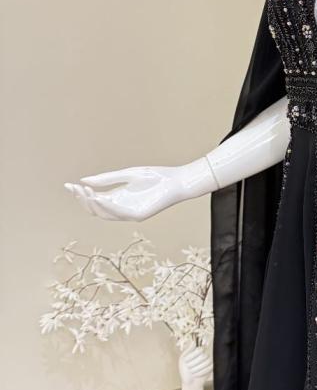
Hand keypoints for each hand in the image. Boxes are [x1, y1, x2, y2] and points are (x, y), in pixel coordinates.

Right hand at [63, 157, 215, 220]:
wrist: (176, 180)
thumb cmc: (155, 176)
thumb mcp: (127, 175)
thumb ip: (106, 179)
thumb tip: (83, 181)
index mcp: (118, 197)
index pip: (94, 200)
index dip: (80, 194)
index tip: (68, 185)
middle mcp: (121, 207)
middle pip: (96, 209)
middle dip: (83, 199)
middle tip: (75, 188)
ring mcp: (129, 213)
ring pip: (105, 214)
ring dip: (93, 204)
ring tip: (85, 191)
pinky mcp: (138, 215)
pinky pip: (119, 213)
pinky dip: (107, 207)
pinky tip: (98, 198)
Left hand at [178, 345, 212, 387]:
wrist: (189, 382)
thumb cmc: (184, 370)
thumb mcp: (182, 359)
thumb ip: (188, 350)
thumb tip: (194, 342)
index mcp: (197, 352)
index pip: (199, 350)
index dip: (192, 356)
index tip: (186, 362)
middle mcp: (204, 355)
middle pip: (203, 356)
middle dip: (194, 364)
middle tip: (189, 368)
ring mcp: (208, 361)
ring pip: (206, 362)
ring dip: (197, 369)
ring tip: (192, 372)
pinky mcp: (211, 368)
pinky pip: (209, 368)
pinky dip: (201, 372)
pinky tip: (197, 375)